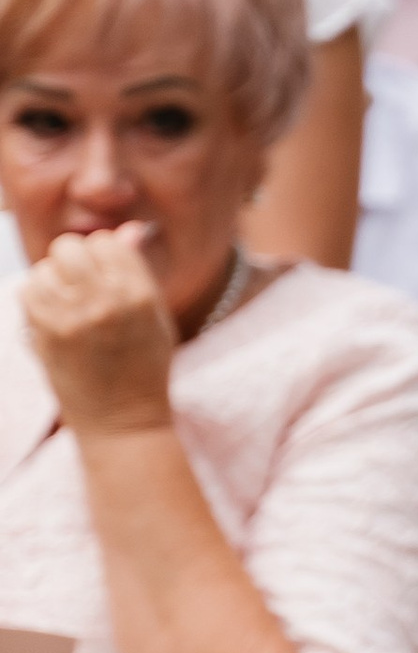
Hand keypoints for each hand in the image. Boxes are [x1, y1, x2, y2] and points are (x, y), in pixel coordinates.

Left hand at [19, 223, 178, 438]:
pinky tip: (51, 317)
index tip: (104, 275)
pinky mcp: (46, 334)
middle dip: (71, 261)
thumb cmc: (143, 369)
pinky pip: (27, 292)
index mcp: (140, 294)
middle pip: (70, 247)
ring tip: (64, 304)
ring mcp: (73, 317)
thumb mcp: (155, 318)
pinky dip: (35, 299)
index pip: (108, 242)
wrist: (123, 422)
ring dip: (51, 281)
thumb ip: (138, 273)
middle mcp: (106, 301)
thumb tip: (128, 230)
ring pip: (44, 268)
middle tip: (78, 285)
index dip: (102, 255)